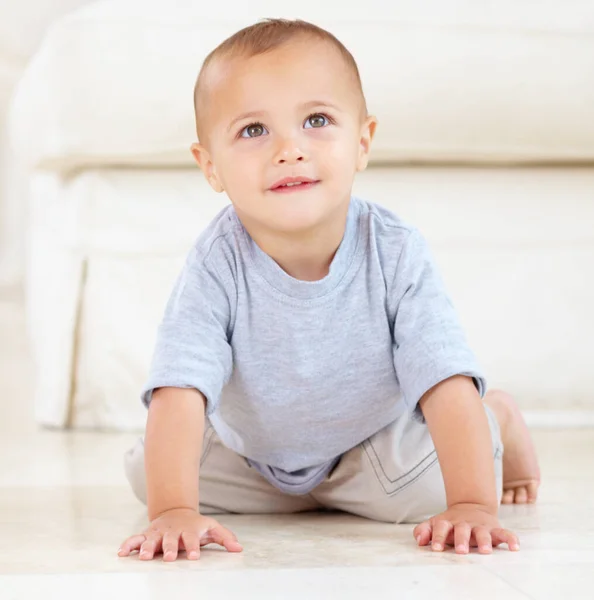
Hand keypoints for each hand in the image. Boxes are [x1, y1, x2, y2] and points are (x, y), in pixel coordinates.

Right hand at [117, 507, 242, 560]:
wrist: (177, 511)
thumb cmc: (196, 525)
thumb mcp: (211, 528)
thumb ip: (224, 537)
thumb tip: (239, 548)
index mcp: (189, 531)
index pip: (193, 539)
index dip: (194, 547)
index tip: (195, 556)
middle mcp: (173, 532)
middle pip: (171, 540)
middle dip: (169, 548)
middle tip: (168, 557)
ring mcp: (158, 533)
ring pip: (151, 540)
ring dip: (146, 547)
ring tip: (142, 557)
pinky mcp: (146, 534)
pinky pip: (135, 539)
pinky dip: (127, 544)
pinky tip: (121, 553)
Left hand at [413, 503, 519, 553]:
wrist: (470, 507)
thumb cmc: (450, 523)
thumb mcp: (435, 524)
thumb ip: (424, 531)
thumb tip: (419, 541)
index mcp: (448, 522)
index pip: (441, 527)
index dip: (437, 537)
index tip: (435, 548)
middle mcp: (464, 523)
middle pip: (462, 530)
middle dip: (462, 540)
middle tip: (461, 551)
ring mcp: (480, 526)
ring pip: (483, 532)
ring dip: (484, 541)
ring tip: (485, 551)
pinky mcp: (494, 529)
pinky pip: (504, 533)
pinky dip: (510, 538)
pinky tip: (515, 547)